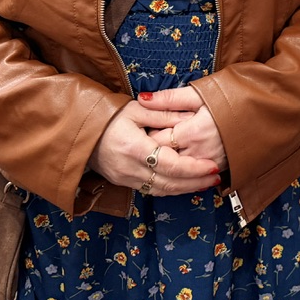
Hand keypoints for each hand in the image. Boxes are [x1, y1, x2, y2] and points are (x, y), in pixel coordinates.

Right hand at [89, 102, 218, 195]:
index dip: (194, 168)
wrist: (82, 131)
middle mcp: (130, 168)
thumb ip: (165, 114)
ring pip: (162, 190)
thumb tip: (191, 117)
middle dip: (196, 182)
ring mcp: (126, 178)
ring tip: (206, 182)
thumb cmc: (109, 116)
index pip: (171, 165)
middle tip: (216, 177)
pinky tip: (185, 184)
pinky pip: (152, 190)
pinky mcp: (124, 183)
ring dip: (186, 188)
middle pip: (169, 183)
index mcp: (134, 148)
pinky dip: (171, 189)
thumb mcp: (137, 109)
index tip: (212, 166)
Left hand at [138, 86, 228, 171]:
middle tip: (157, 136)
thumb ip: (170, 98)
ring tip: (171, 146)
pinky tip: (186, 155)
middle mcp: (198, 153)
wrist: (264, 113)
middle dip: (156, 150)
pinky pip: (193, 175)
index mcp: (191, 132)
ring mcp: (209, 164)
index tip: (150, 126)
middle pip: (163, 159)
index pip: (155, 142)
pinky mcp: (219, 169)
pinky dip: (185, 168)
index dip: (148, 135)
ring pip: (177, 170)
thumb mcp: (201, 94)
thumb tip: (143, 98)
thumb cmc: (233, 99)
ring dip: (170, 160)